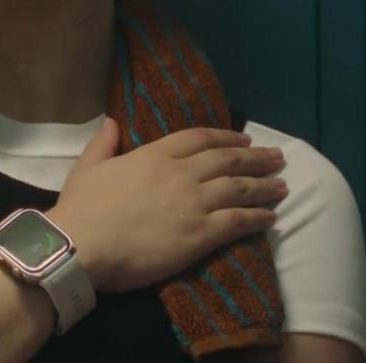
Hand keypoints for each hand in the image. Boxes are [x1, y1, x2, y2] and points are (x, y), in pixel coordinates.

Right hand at [47, 118, 286, 292]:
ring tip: (283, 185)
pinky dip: (258, 217)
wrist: (83, 244)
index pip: (199, 138)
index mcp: (155, 154)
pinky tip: (271, 217)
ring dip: (264, 185)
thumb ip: (104, 142)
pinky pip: (239, 222)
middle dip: (256, 157)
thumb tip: (113, 121)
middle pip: (228, 159)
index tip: (245, 139)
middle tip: (277, 157)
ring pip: (240, 188)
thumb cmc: (83, 206)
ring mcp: (194, 203)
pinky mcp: (201, 234)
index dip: (226, 137)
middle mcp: (181, 173)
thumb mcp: (88, 166)